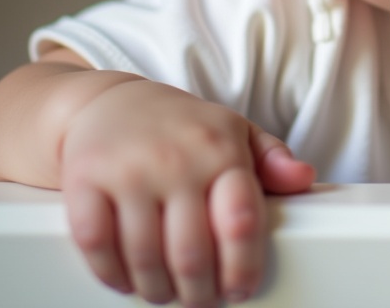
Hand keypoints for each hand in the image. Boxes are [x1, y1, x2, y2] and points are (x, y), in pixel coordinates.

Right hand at [59, 77, 314, 305]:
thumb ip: (272, 159)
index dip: (243, 267)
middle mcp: (176, 157)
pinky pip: (97, 246)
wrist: (110, 102)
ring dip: (157, 290)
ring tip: (167, 292)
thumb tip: (304, 178)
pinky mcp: (85, 179)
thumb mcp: (235, 131)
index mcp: (220, 147)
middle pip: (192, 252)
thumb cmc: (183, 126)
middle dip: (199, 292)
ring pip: (145, 258)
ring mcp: (129, 168)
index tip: (241, 288)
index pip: (241, 220)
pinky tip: (126, 277)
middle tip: (201, 300)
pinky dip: (112, 274)